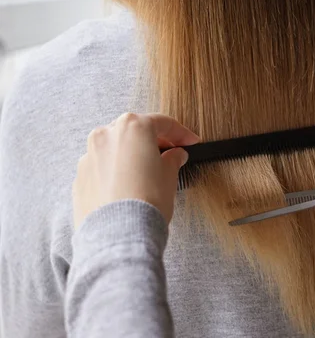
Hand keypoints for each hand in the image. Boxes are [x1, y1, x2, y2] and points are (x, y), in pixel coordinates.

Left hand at [73, 113, 199, 229]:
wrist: (119, 234)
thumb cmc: (146, 201)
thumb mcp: (170, 175)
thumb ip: (172, 159)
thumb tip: (175, 155)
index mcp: (132, 127)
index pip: (163, 123)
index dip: (181, 133)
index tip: (190, 142)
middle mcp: (106, 135)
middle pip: (135, 131)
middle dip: (154, 141)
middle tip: (171, 154)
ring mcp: (89, 155)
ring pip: (115, 148)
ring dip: (132, 155)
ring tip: (147, 172)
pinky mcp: (80, 177)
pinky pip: (102, 167)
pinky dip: (116, 171)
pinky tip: (128, 186)